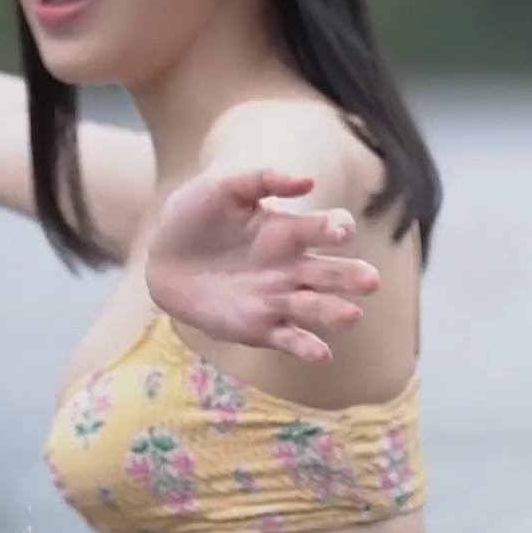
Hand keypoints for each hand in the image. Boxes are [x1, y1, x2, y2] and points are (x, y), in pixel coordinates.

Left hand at [145, 169, 381, 364]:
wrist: (160, 259)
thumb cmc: (194, 217)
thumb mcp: (224, 188)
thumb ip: (263, 179)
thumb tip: (310, 183)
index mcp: (288, 231)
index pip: (328, 229)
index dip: (337, 229)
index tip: (338, 232)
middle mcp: (291, 267)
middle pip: (333, 273)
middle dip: (352, 276)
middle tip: (371, 281)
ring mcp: (278, 299)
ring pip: (317, 307)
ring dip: (336, 312)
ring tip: (353, 315)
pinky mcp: (260, 327)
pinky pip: (290, 338)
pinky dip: (307, 347)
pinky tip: (323, 354)